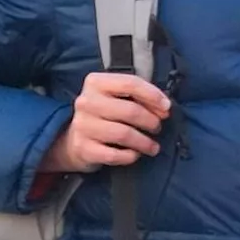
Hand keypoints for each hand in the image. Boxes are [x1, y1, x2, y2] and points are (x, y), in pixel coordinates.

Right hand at [39, 72, 171, 172]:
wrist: (73, 139)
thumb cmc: (104, 113)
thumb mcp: (117, 97)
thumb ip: (140, 97)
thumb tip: (164, 108)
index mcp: (96, 82)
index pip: (130, 83)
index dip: (153, 95)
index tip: (167, 107)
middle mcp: (86, 102)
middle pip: (130, 110)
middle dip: (151, 121)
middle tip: (158, 127)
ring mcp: (82, 125)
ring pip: (123, 134)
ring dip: (144, 142)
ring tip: (153, 146)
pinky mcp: (82, 148)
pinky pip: (113, 155)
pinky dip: (129, 156)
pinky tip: (135, 155)